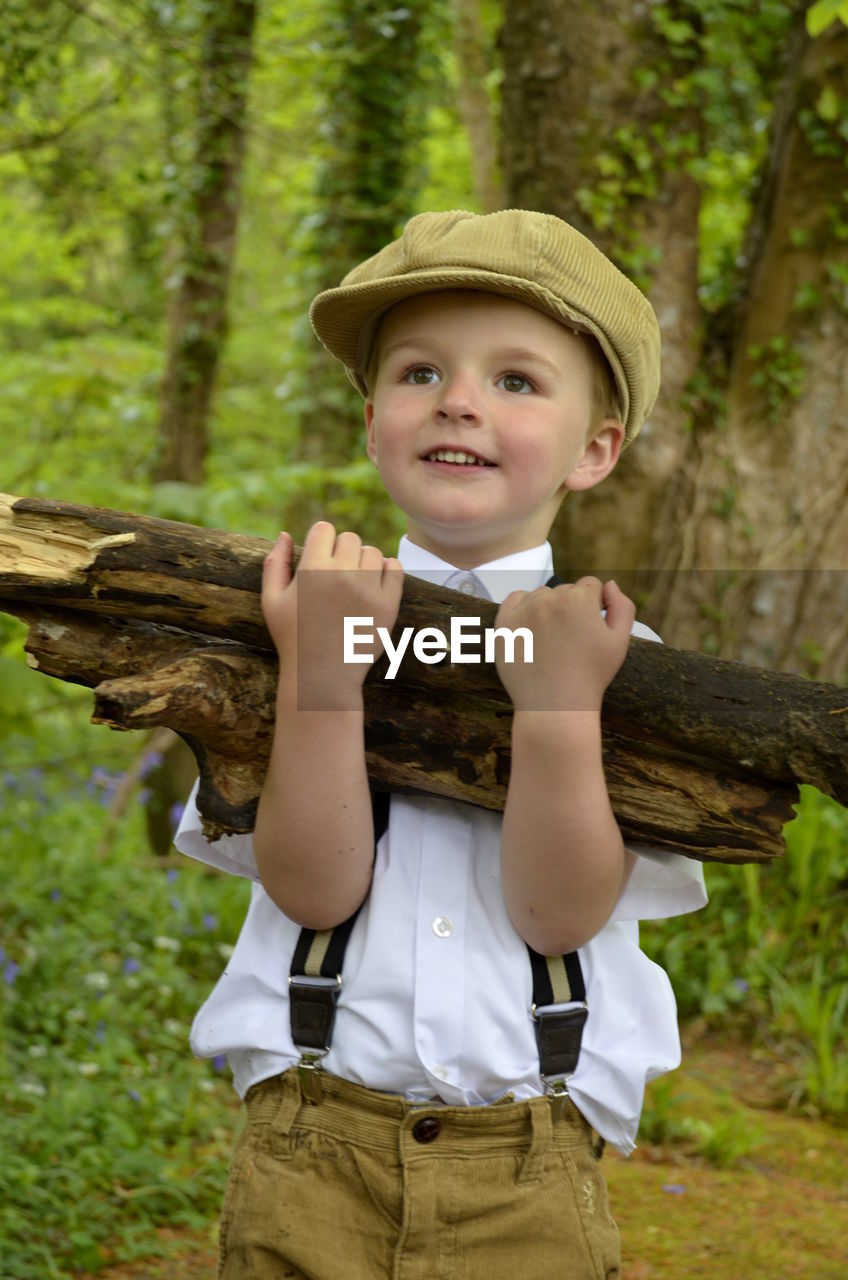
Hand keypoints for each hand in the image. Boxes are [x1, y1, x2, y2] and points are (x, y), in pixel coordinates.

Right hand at [261, 521, 402, 704]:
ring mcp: (368, 590)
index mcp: (312, 570)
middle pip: (350, 538)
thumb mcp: (271, 601)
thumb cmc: (292, 638)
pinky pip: (395, 568)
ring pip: (372, 552)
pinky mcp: (388, 605)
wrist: (321, 676)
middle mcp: (342, 575)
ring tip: (352, 582)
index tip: (318, 560)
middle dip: (341, 551)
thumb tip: (285, 534)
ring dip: (363, 561)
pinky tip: (372, 584)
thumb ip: (274, 563)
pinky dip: (386, 571)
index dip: (321, 541)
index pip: (324, 529)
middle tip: (334, 576)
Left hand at [493, 577, 634, 713]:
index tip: (589, 628)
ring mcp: (523, 610)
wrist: (555, 707)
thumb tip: (609, 585)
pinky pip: (514, 600)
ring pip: (541, 595)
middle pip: (565, 590)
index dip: (594, 606)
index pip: (590, 585)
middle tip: (570, 640)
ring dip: (547, 608)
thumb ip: (622, 607)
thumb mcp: (620, 642)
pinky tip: (531, 629)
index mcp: (579, 599)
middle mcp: (549, 598)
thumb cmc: (591, 676)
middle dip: (571, 608)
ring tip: (551, 641)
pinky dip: (522, 608)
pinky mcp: (503, 623)